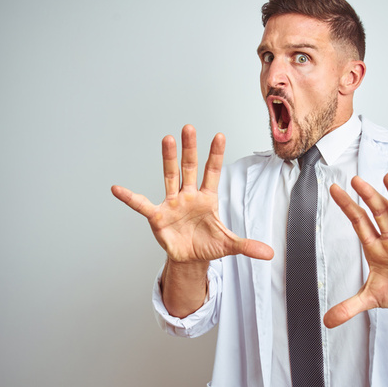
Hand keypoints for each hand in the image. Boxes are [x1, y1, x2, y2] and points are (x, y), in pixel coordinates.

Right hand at [111, 124, 273, 265]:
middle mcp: (189, 196)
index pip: (212, 172)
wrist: (190, 258)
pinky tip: (117, 189)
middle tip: (189, 128)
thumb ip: (248, 246)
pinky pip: (142, 205)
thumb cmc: (207, 244)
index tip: (219, 135)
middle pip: (189, 168)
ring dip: (169, 159)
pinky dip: (130, 198)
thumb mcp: (229, 245)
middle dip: (190, 149)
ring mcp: (172, 204)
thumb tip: (270, 254)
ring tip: (167, 139)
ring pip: (170, 177)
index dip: (215, 155)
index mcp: (207, 199)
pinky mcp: (158, 217)